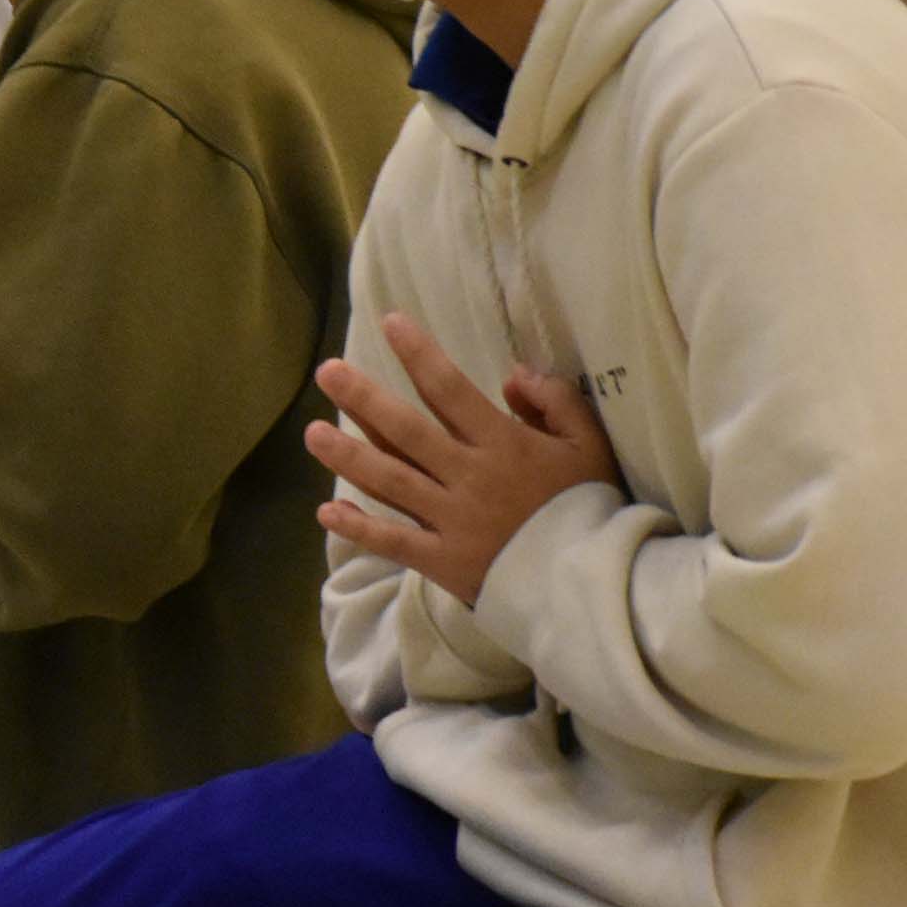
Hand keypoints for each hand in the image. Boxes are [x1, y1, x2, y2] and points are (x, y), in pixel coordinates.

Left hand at [311, 313, 611, 607]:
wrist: (594, 583)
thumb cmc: (592, 507)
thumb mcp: (590, 445)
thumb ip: (556, 401)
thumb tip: (513, 372)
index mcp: (503, 444)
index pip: (451, 390)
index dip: (419, 354)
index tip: (390, 322)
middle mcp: (469, 477)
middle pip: (407, 431)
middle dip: (363, 399)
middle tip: (327, 371)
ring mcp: (452, 521)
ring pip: (391, 482)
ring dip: (348, 457)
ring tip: (312, 433)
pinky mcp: (444, 561)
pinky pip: (395, 542)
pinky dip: (360, 528)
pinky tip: (327, 511)